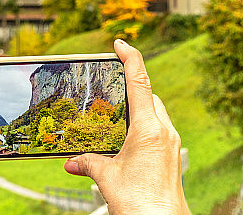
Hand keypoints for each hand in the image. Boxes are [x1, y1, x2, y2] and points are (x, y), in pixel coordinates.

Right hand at [64, 39, 190, 214]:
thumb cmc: (140, 204)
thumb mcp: (106, 178)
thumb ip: (87, 163)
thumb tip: (71, 162)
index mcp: (149, 128)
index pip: (140, 81)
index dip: (130, 57)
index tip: (120, 43)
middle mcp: (164, 132)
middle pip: (149, 96)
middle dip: (132, 86)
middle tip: (111, 83)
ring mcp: (171, 144)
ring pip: (155, 114)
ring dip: (138, 109)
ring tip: (117, 114)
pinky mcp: (172, 157)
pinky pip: (158, 131)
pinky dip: (143, 127)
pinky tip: (128, 141)